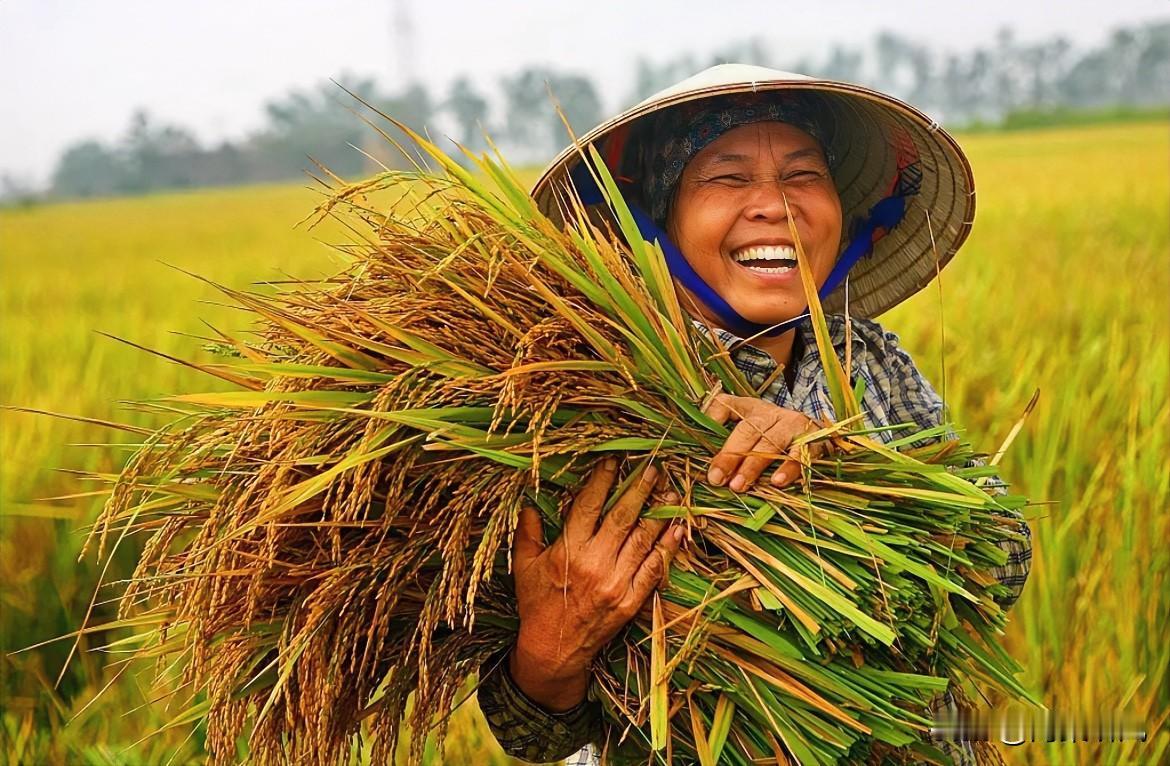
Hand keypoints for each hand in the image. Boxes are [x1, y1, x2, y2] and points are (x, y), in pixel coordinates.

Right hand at [509, 458, 683, 711]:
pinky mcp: (631, 601)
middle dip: (639, 488)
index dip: (603, 480)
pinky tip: (677, 530)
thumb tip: (527, 504)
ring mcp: (616, 582)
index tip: (614, 460)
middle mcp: (595, 563)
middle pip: (622, 517)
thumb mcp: (524, 566)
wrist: (553, 650)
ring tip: (671, 491)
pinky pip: (653, 569)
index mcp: (569, 550)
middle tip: (653, 467)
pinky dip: (667, 548)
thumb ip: (527, 533)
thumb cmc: (537, 605)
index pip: (589, 505)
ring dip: (659, 513)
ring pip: (643, 539)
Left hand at [702, 393, 825, 491]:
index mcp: (751, 408)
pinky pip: (800, 454)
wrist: (820, 432)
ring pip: (771, 443)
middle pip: (748, 430)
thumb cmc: (774, 433)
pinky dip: (789, 469)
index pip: (725, 406)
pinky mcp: (813, 439)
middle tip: (717, 478)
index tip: (700, 444)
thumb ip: (722, 429)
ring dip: (754, 466)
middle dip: (730, 456)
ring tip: (739, 485)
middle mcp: (772, 413)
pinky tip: (777, 482)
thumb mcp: (748, 425)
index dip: (711, 422)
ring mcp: (794, 424)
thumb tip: (697, 443)